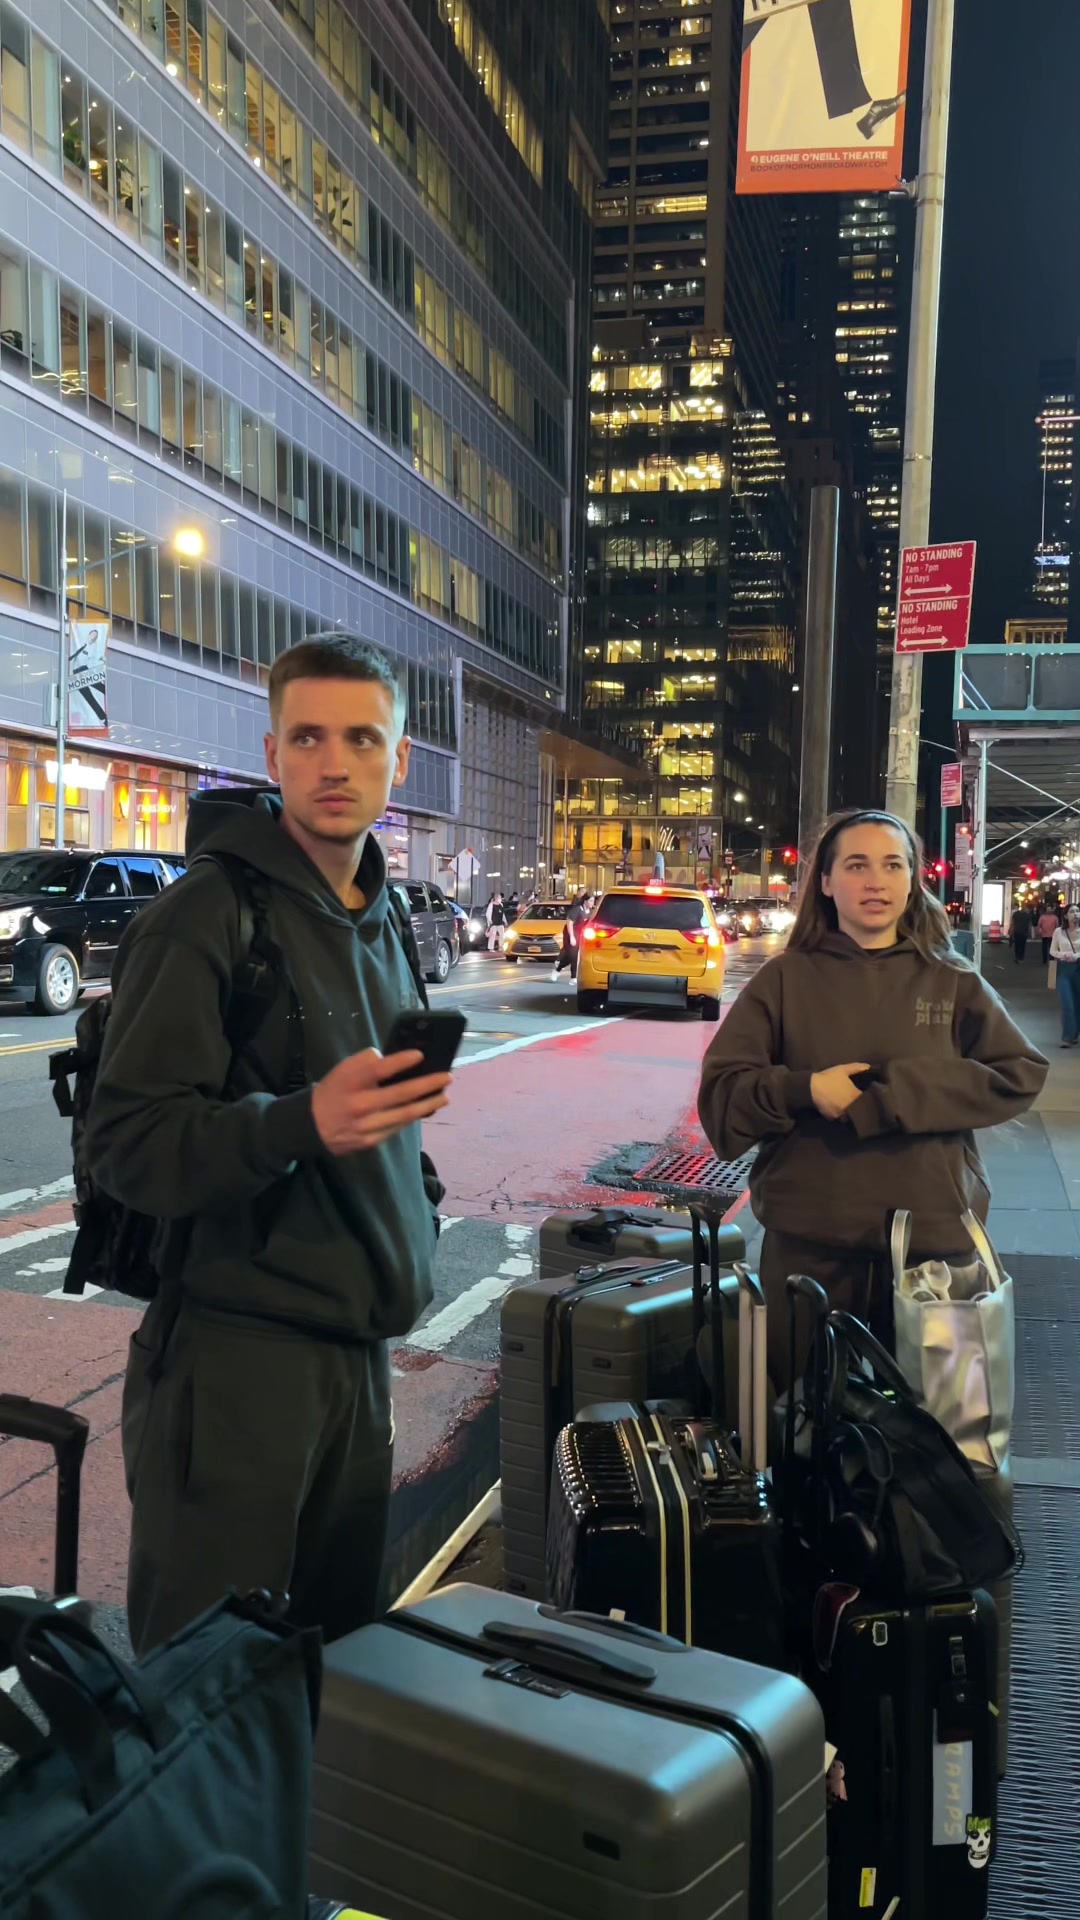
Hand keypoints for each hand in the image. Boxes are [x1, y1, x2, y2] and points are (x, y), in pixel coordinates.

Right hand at [311, 1049, 451, 1154]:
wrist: (312, 1126)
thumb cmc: (334, 1091)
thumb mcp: (342, 1070)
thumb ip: (366, 1063)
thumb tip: (392, 1058)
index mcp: (350, 1083)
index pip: (377, 1069)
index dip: (400, 1061)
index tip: (420, 1055)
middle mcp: (359, 1105)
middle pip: (400, 1094)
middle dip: (427, 1085)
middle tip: (447, 1077)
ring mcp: (367, 1125)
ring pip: (405, 1114)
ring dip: (428, 1104)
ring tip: (445, 1096)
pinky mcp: (372, 1140)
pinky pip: (398, 1126)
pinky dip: (414, 1116)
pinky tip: (426, 1108)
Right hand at [810, 1063, 871, 1121]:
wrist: (811, 1088)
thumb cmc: (828, 1078)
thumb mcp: (843, 1069)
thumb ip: (856, 1068)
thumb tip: (868, 1066)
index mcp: (855, 1095)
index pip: (866, 1099)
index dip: (865, 1097)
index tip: (862, 1094)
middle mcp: (851, 1107)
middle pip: (859, 1109)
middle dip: (858, 1105)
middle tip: (854, 1101)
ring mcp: (842, 1114)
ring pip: (850, 1115)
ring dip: (849, 1112)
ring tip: (846, 1107)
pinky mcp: (833, 1118)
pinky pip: (839, 1118)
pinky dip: (839, 1115)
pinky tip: (837, 1110)